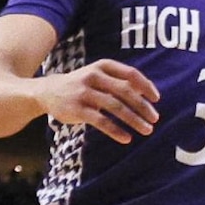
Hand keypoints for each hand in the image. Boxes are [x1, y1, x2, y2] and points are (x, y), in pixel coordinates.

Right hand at [41, 59, 160, 140]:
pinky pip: (101, 121)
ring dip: (134, 120)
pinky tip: (126, 138)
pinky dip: (116, 131)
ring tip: (147, 130)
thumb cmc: (81, 84)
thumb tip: (146, 92)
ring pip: (116, 107)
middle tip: (155, 118)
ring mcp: (84, 93)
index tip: (156, 99)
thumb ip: (119, 80)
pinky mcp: (77, 109)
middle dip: (143, 106)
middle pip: (125, 91)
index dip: (146, 86)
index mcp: (103, 66)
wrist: (48, 92)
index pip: (130, 74)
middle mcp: (94, 76)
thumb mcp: (98, 75)